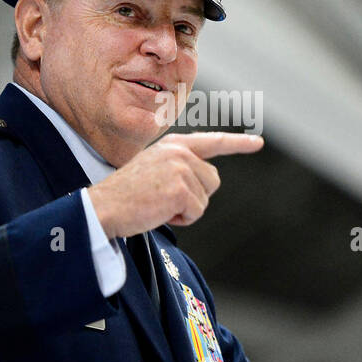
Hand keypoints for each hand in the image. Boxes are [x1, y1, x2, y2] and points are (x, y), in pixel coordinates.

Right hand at [87, 132, 264, 237]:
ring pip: (205, 198)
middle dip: (194, 196)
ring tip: (157, 204)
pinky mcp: (181, 188)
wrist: (104, 206)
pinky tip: (158, 212)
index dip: (237, 144)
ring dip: (185, 209)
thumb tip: (205, 182)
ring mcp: (181, 168)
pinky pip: (196, 212)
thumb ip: (179, 167)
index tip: (257, 143)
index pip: (212, 142)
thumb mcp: (154, 169)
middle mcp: (180, 152)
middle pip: (212, 181)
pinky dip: (181, 219)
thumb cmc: (126, 195)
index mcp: (173, 144)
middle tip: (162, 199)